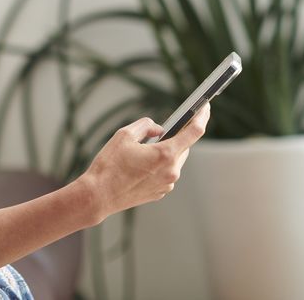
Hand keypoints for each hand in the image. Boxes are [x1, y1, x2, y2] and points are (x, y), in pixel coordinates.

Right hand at [77, 103, 209, 223]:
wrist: (99, 195)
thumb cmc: (109, 165)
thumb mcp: (124, 135)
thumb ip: (146, 125)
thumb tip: (159, 129)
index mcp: (165, 154)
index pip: (194, 132)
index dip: (202, 116)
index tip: (205, 107)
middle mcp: (171, 171)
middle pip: (183, 147)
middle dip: (176, 137)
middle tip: (164, 129)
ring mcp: (167, 184)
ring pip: (174, 161)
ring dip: (166, 152)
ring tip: (145, 149)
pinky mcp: (160, 192)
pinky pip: (166, 173)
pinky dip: (159, 165)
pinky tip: (141, 165)